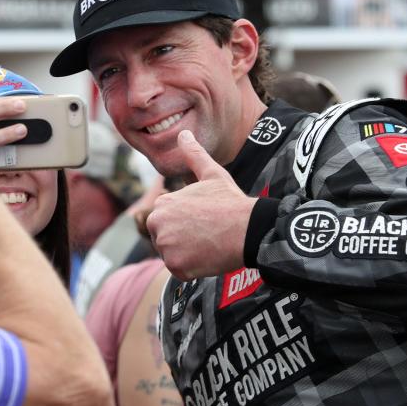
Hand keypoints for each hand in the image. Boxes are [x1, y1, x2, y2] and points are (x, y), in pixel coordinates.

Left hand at [146, 130, 255, 279]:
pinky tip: (208, 256)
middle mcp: (158, 225)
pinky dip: (193, 268)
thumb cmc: (230, 201)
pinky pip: (180, 271)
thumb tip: (183, 134)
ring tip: (208, 243)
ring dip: (187, 254)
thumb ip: (193, 155)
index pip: (165, 221)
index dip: (185, 222)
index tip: (203, 220)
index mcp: (161, 204)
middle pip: (165, 239)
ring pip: (172, 255)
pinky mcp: (176, 267)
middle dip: (182, 239)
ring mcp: (166, 247)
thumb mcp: (212, 174)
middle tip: (206, 234)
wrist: (248, 229)